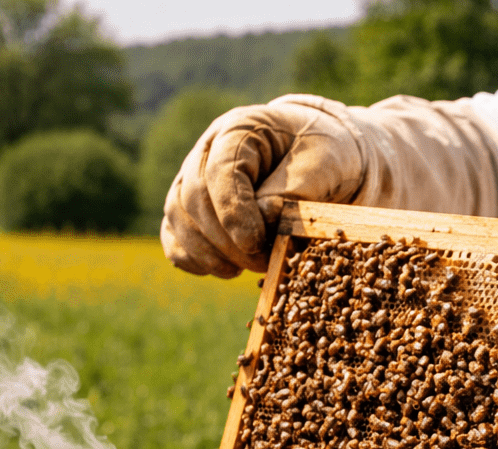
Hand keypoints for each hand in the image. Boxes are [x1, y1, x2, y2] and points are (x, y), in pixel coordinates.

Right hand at [160, 97, 363, 277]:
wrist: (321, 157)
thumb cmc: (325, 155)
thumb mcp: (325, 163)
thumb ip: (295, 189)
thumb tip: (264, 217)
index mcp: (239, 130)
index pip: (220, 171)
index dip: (233, 211)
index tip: (254, 243)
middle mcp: (207, 150)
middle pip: (193, 197)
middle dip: (225, 240)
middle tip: (261, 263)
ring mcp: (193, 177)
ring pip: (177, 217)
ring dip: (207, 253)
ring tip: (243, 269)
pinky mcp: (192, 207)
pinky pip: (173, 234)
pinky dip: (191, 258)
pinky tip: (222, 269)